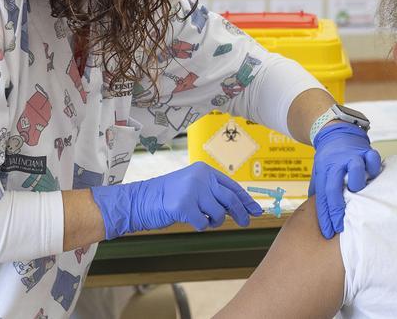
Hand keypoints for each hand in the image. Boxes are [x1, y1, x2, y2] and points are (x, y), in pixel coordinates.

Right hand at [90, 163, 262, 238]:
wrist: (140, 200)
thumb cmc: (167, 196)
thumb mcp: (192, 186)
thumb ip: (212, 191)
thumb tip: (239, 207)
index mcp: (204, 170)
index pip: (232, 186)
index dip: (246, 199)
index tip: (256, 210)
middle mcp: (200, 178)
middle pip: (230, 199)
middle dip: (241, 213)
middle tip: (246, 223)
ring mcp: (193, 191)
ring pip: (218, 214)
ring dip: (215, 221)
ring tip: (204, 219)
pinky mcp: (185, 207)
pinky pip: (204, 224)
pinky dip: (200, 226)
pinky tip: (191, 220)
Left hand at [309, 122, 381, 238]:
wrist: (335, 130)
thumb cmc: (328, 157)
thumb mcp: (318, 171)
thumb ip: (317, 190)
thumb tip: (315, 214)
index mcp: (324, 170)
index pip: (322, 197)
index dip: (325, 216)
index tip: (328, 232)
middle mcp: (337, 163)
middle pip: (335, 189)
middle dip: (338, 211)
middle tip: (341, 228)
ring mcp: (352, 156)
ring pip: (356, 171)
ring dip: (357, 185)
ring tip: (358, 194)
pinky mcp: (366, 150)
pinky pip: (373, 159)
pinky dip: (374, 168)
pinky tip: (373, 176)